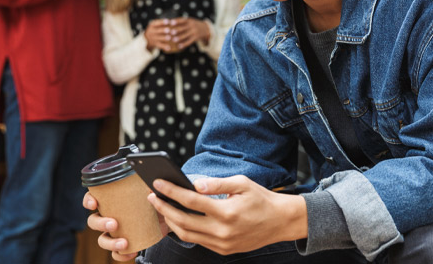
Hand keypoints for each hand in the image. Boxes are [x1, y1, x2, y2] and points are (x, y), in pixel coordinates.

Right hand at [83, 192, 168, 260]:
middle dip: (100, 223)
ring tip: (124, 243)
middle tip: (114, 224)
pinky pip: (116, 253)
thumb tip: (150, 193)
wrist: (166, 216)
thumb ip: (148, 190)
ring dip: (110, 243)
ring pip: (102, 239)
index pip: (92, 198)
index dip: (88, 201)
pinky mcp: (123, 244)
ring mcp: (115, 232)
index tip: (94, 204)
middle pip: (93, 221)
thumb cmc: (154, 201)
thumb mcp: (152, 193)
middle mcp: (109, 216)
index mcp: (112, 201)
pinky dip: (121, 255)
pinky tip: (132, 252)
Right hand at [144, 19, 177, 52]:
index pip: (157, 23)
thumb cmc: (156, 29)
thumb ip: (162, 22)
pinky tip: (169, 47)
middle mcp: (152, 31)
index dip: (162, 22)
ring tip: (169, 38)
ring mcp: (153, 38)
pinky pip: (160, 45)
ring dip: (164, 38)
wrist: (147, 38)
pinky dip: (164, 46)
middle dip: (163, 30)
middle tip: (169, 30)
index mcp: (152, 25)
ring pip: (159, 38)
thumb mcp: (156, 24)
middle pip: (157, 31)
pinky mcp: (155, 44)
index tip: (168, 21)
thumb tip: (174, 20)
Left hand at [147, 176, 307, 255]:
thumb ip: (217, 184)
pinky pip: (198, 241)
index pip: (191, 201)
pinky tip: (178, 219)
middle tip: (152, 197)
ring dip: (170, 221)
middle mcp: (223, 231)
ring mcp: (222, 243)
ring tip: (161, 208)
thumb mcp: (242, 184)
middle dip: (164, 208)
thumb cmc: (261, 199)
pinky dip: (184, 230)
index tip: (158, 184)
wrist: (280, 221)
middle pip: (183, 221)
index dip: (171, 192)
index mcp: (227, 212)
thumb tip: (195, 183)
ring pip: (187, 235)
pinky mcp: (223, 250)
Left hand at [167, 17, 210, 50]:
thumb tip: (169, 22)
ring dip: (179, 38)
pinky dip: (184, 44)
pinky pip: (189, 41)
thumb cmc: (193, 24)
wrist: (205, 29)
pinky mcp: (196, 38)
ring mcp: (194, 32)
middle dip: (177, 30)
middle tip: (170, 32)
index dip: (176, 21)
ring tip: (173, 40)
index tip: (170, 22)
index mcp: (189, 20)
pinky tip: (179, 46)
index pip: (182, 20)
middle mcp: (192, 26)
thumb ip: (182, 21)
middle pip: (183, 28)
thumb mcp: (190, 21)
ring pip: (186, 35)